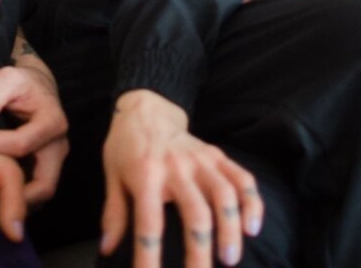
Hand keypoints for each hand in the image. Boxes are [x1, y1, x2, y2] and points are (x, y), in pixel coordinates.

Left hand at [0, 64, 68, 204]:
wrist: (36, 85)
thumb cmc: (21, 82)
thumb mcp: (5, 78)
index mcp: (52, 121)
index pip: (20, 144)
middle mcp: (59, 145)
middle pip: (44, 184)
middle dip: (14, 194)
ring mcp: (55, 159)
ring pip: (41, 193)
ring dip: (16, 199)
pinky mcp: (46, 167)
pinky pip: (34, 190)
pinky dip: (16, 195)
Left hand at [99, 91, 262, 267]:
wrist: (146, 108)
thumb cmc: (126, 147)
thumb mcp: (112, 175)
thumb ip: (114, 212)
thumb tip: (107, 249)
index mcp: (145, 174)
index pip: (149, 223)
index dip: (148, 256)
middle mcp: (176, 166)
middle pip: (195, 213)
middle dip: (200, 251)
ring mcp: (200, 159)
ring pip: (223, 195)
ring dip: (230, 229)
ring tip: (230, 259)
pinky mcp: (216, 155)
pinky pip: (241, 177)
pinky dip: (251, 202)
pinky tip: (253, 227)